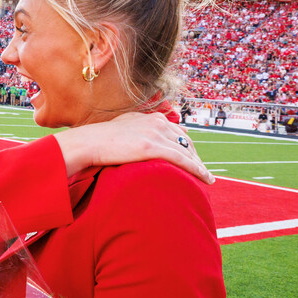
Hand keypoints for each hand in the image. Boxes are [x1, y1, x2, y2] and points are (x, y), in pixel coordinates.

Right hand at [54, 112, 213, 183]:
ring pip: (187, 151)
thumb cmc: (102, 138)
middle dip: (197, 158)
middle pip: (187, 142)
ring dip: (200, 166)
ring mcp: (156, 134)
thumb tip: (149, 133)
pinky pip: (181, 159)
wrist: (89, 142)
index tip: (193, 159)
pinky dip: (196, 169)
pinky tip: (205, 178)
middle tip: (203, 173)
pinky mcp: (153, 147)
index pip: (178, 133)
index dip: (188, 147)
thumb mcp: (124, 127)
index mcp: (152, 118)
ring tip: (208, 179)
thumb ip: (140, 127)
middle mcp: (158, 122)